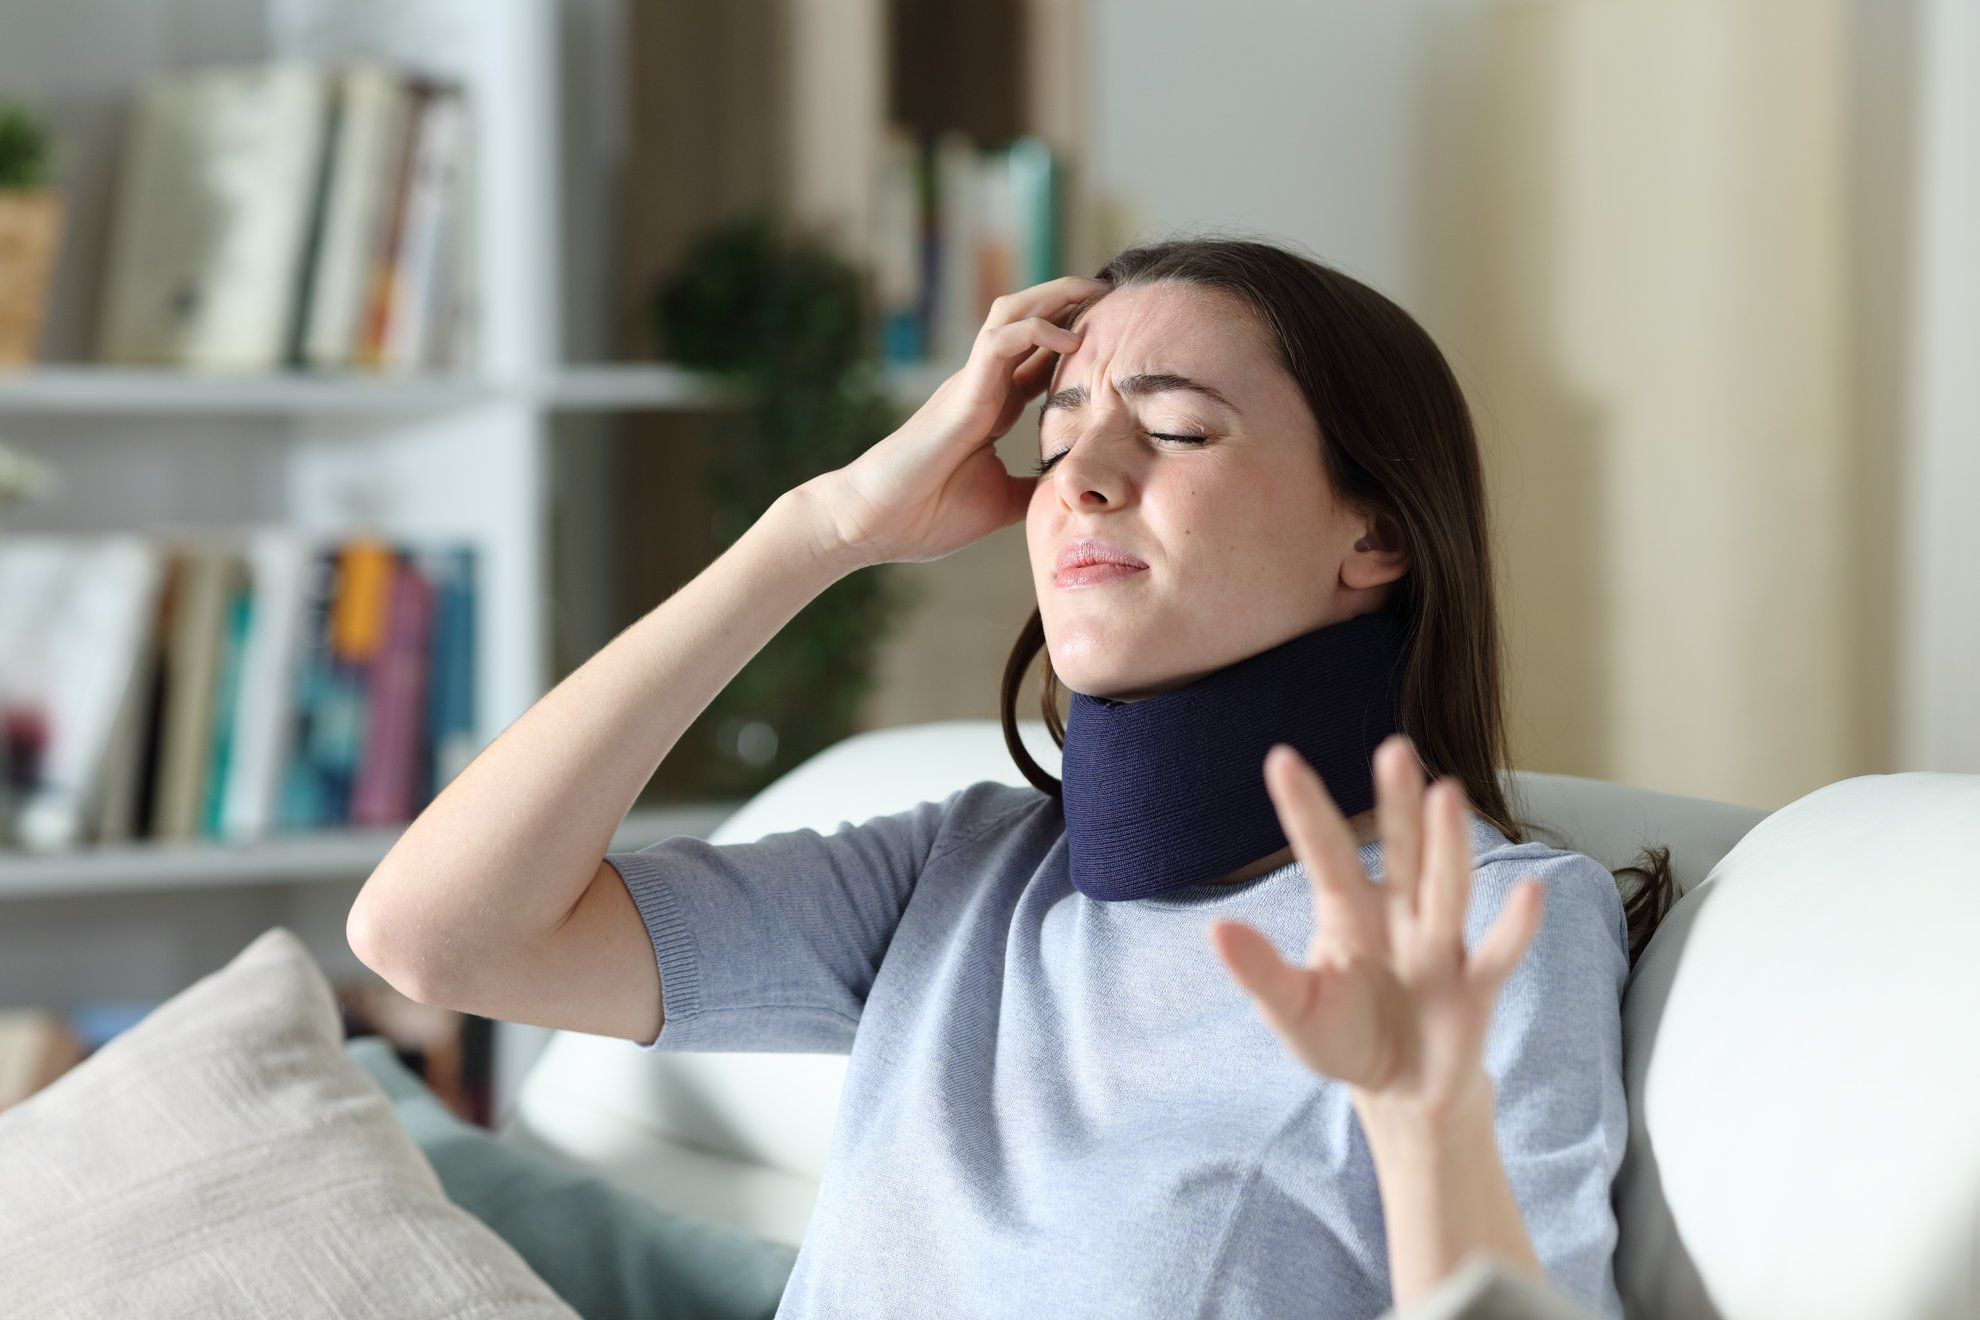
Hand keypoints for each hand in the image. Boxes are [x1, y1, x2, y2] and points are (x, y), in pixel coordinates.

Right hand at [809, 274, 1111, 568]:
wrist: (875, 525)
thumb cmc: (926, 515)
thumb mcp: (1000, 502)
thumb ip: (1033, 489)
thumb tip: (1072, 492)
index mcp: (992, 408)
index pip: (1038, 358)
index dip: (1076, 340)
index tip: (1118, 335)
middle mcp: (982, 385)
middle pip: (1027, 320)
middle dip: (1070, 300)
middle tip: (1115, 295)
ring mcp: (969, 383)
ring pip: (1012, 312)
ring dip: (1055, 296)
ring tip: (1096, 293)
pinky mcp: (961, 392)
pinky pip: (1000, 341)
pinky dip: (1037, 329)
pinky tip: (1071, 339)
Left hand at [1208, 736, 1546, 1124]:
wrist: (1401, 1093)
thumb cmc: (1343, 1038)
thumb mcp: (1293, 1011)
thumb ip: (1261, 972)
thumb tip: (1215, 929)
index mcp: (1347, 912)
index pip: (1323, 852)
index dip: (1305, 809)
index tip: (1281, 758)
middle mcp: (1398, 915)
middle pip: (1398, 850)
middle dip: (1396, 804)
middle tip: (1393, 750)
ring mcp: (1439, 947)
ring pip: (1445, 887)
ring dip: (1446, 845)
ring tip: (1447, 795)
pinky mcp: (1474, 989)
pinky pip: (1496, 954)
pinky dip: (1513, 928)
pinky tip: (1531, 892)